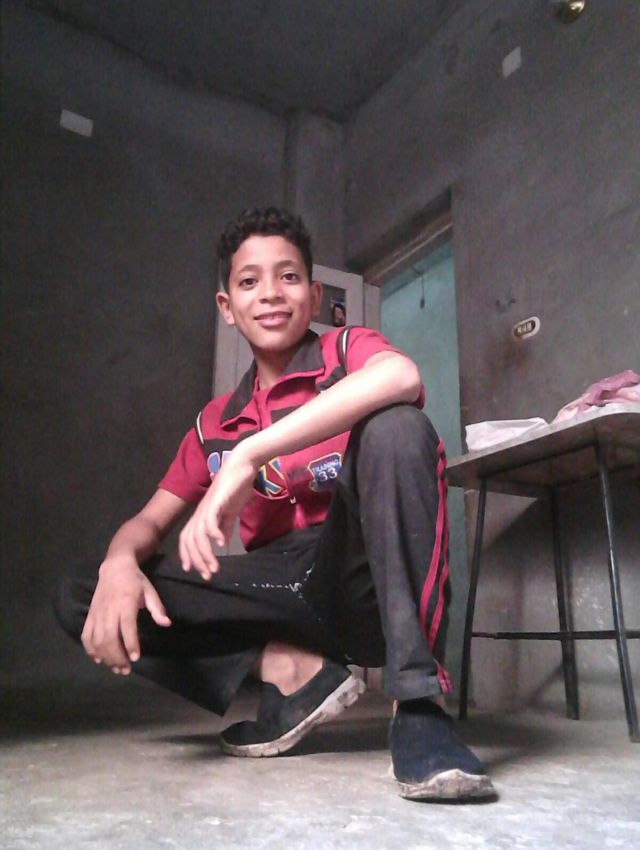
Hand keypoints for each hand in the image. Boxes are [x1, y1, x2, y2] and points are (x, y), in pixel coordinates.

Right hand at [81, 557, 170, 674]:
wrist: (114, 567)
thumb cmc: (135, 580)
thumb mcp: (149, 591)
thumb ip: (157, 608)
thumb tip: (166, 623)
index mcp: (126, 603)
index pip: (127, 626)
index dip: (130, 643)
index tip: (135, 658)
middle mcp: (110, 609)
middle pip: (109, 638)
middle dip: (117, 657)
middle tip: (126, 670)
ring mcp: (97, 613)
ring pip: (97, 640)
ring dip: (105, 657)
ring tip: (116, 668)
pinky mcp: (90, 614)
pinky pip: (86, 635)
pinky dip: (90, 649)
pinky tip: (98, 659)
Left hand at [179, 445, 257, 579]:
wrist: (243, 465)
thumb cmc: (237, 486)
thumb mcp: (231, 511)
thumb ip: (225, 526)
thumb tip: (222, 543)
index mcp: (202, 515)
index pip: (187, 538)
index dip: (187, 555)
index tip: (194, 571)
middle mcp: (200, 513)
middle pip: (189, 540)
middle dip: (196, 560)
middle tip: (207, 575)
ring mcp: (207, 507)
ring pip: (198, 535)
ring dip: (205, 554)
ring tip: (215, 567)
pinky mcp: (216, 501)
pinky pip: (210, 521)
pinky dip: (213, 534)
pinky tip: (221, 544)